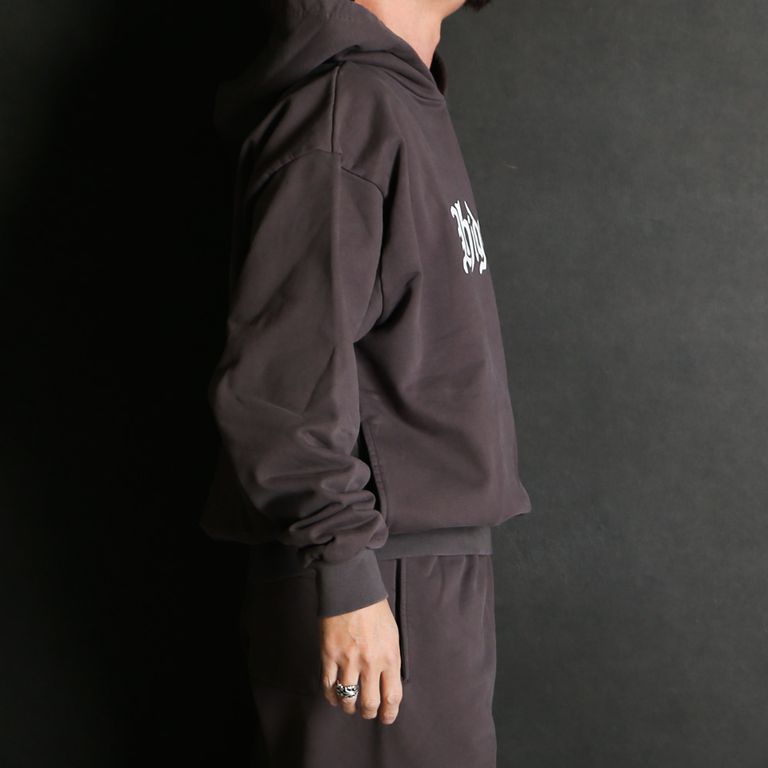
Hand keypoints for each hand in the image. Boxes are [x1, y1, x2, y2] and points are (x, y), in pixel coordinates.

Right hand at [318, 597, 402, 724]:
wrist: (351, 588)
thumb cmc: (374, 609)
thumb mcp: (392, 634)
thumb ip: (390, 659)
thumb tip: (387, 681)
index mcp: (390, 656)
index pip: (392, 696)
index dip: (389, 713)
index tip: (386, 718)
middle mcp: (370, 662)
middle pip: (370, 703)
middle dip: (368, 713)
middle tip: (366, 712)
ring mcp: (348, 660)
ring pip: (347, 699)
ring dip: (348, 707)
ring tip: (349, 706)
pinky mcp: (329, 655)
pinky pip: (328, 685)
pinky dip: (331, 695)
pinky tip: (333, 696)